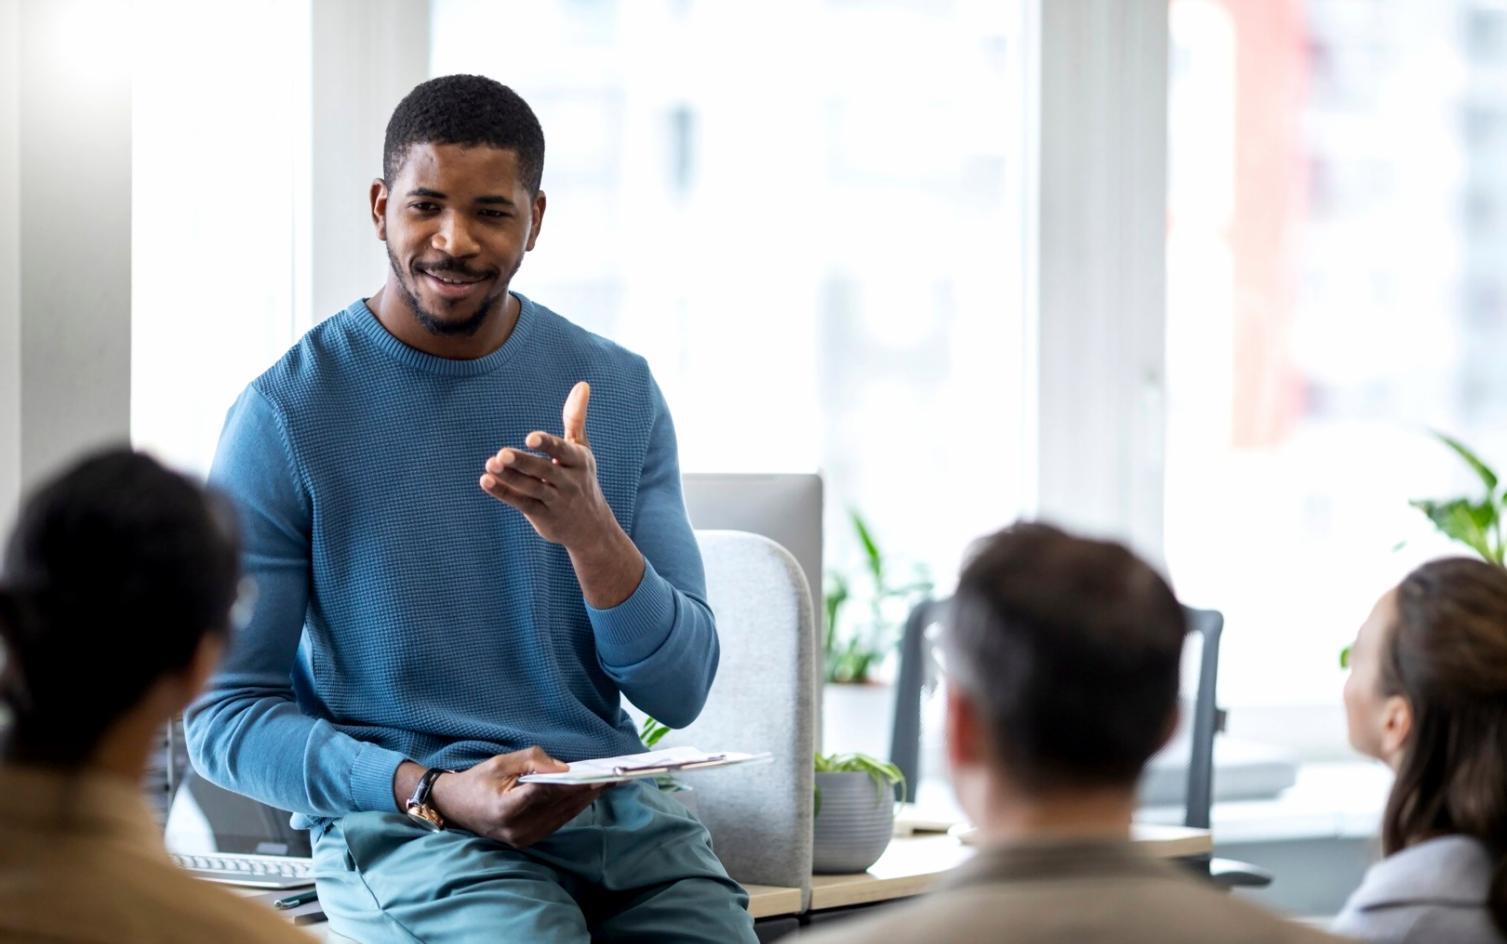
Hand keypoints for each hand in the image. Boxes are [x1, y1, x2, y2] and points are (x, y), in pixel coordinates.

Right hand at [430, 747, 605, 847]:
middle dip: (587, 791)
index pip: (545, 793)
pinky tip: (587, 795)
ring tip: (607, 784)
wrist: (454, 807)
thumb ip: (533, 762)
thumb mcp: (501, 762)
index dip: (572, 783)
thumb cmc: (477, 781)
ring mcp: (522, 839)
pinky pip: (556, 822)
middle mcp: (516, 830)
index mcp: (506, 809)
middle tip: (613, 776)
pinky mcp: (527, 841)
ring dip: (584, 800)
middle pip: (559, 807)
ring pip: (562, 817)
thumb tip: (565, 768)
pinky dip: (572, 807)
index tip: (595, 774)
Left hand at [480, 381, 617, 549]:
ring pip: (531, 488)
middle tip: (501, 453)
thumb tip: (582, 384)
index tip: (530, 438)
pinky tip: (486, 481)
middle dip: (522, 462)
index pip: (562, 450)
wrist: (592, 527)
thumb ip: (576, 418)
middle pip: (543, 471)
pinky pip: (522, 503)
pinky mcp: (543, 516)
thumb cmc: (582, 479)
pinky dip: (504, 493)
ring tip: (489, 464)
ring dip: (509, 477)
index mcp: (579, 461)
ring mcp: (556, 501)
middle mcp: (569, 481)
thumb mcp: (582, 449)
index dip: (547, 444)